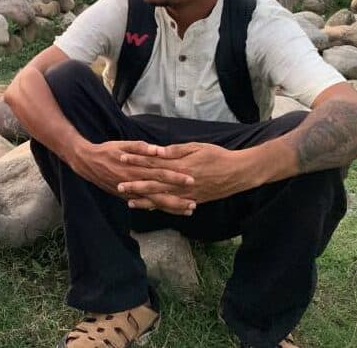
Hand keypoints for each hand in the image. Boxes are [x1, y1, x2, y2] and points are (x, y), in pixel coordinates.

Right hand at [69, 140, 193, 204]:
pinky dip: (156, 208)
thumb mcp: (122, 144)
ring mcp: (130, 192)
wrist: (86, 163)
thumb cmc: (107, 151)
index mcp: (135, 169)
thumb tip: (158, 150)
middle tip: (194, 203)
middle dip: (177, 199)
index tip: (191, 180)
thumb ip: (140, 147)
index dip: (176, 177)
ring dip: (170, 207)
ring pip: (153, 203)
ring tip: (186, 211)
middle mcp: (134, 183)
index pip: (160, 174)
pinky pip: (144, 204)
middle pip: (159, 194)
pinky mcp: (125, 196)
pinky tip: (168, 211)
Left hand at [119, 141, 251, 206]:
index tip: (121, 158)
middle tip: (118, 185)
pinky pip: (173, 207)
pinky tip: (151, 209)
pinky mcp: (193, 201)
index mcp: (179, 166)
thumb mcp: (196, 147)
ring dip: (144, 200)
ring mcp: (186, 194)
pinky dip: (161, 208)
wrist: (238, 173)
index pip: (152, 162)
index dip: (136, 160)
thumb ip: (175, 150)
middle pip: (153, 183)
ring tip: (129, 201)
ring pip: (161, 199)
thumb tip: (156, 151)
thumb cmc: (217, 155)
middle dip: (134, 184)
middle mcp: (180, 182)